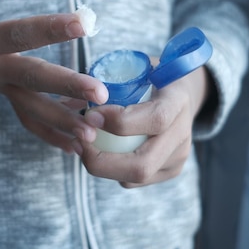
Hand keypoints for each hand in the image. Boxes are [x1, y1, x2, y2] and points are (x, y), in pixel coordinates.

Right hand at [0, 0, 107, 151]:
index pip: (17, 34)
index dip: (49, 28)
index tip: (84, 23)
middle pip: (31, 79)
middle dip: (67, 87)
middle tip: (101, 94)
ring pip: (31, 109)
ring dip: (62, 122)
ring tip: (93, 134)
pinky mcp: (6, 95)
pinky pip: (28, 120)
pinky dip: (51, 135)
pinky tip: (76, 145)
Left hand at [74, 66, 209, 187]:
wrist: (182, 94)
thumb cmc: (151, 77)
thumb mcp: (135, 68)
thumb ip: (106, 82)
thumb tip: (65, 101)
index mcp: (177, 100)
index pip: (156, 119)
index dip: (119, 122)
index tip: (90, 115)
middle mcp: (183, 132)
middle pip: (143, 164)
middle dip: (102, 161)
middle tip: (78, 142)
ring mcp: (179, 156)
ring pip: (137, 176)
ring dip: (103, 166)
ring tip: (83, 147)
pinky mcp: (171, 170)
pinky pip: (135, 180)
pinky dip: (112, 170)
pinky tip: (100, 152)